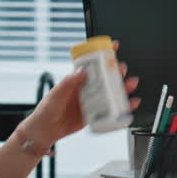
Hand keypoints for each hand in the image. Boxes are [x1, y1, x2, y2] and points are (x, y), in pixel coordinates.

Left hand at [10, 41, 139, 153]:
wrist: (46, 131)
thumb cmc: (47, 110)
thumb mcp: (56, 93)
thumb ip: (68, 82)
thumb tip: (82, 71)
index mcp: (77, 80)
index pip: (92, 64)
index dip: (103, 54)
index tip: (113, 46)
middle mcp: (86, 89)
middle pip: (106, 77)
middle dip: (117, 71)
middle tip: (122, 69)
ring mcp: (92, 102)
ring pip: (111, 93)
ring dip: (123, 88)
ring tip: (130, 85)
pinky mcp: (95, 115)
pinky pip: (111, 110)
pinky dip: (122, 107)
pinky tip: (130, 104)